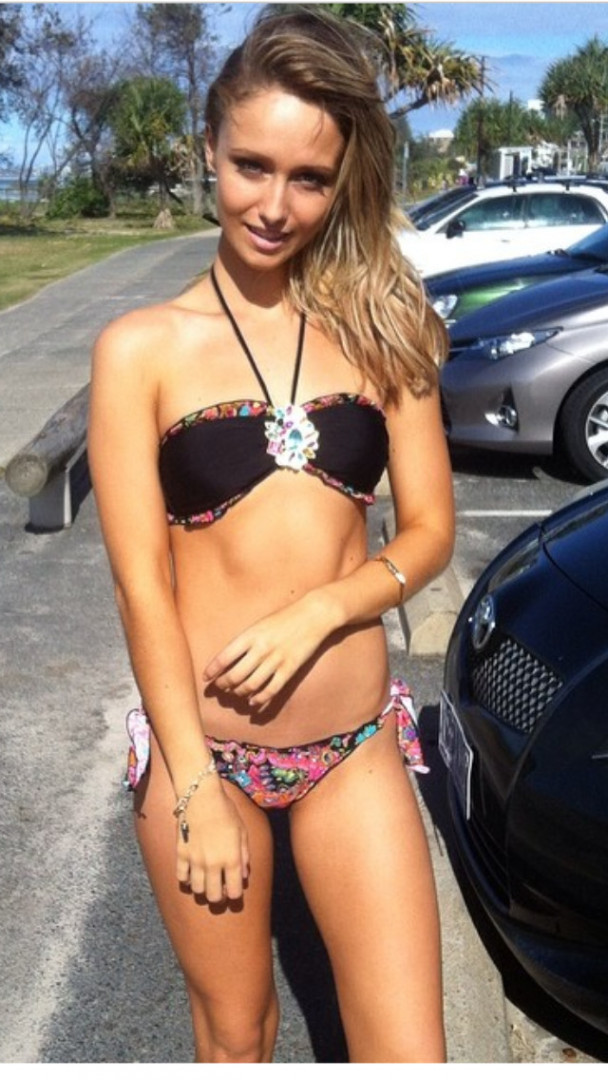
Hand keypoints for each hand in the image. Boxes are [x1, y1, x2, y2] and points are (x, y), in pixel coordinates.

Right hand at [176, 777, 248, 902]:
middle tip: (219, 889)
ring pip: (197, 890)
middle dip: (218, 897)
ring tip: (205, 880)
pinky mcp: (181, 854)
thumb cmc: (226, 811)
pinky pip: (181, 877)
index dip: (235, 895)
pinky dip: (186, 879)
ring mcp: (195, 860)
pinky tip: (191, 873)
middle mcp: (213, 864)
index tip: (234, 890)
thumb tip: (243, 875)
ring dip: (202, 889)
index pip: (235, 892)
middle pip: (214, 896)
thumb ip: (244, 855)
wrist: (201, 796)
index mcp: (231, 859)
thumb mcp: (242, 831)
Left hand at [203, 591, 337, 708]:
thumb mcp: (260, 624)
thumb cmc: (284, 618)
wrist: (313, 615)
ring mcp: (276, 660)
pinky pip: (271, 690)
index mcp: (250, 635)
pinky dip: (259, 699)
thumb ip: (245, 641)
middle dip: (224, 685)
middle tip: (221, 688)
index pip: (224, 658)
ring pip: (250, 685)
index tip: (205, 679)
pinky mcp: (290, 669)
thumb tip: (230, 661)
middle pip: (235, 676)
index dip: (212, 671)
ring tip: (236, 693)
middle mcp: (261, 649)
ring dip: (240, 693)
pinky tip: (253, 701)